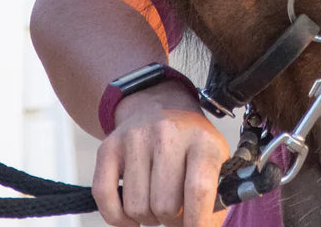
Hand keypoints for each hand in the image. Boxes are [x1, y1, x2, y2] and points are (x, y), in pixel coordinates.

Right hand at [92, 83, 229, 226]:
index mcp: (202, 140)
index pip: (199, 190)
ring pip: (137, 207)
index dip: (197, 222)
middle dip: (170, 219)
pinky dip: (117, 218)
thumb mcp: (215, 161)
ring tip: (156, 203)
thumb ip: (215, 197)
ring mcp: (136, 138)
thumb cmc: (190, 143)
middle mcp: (168, 134)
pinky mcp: (109, 146)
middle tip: (174, 210)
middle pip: (165, 206)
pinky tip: (130, 216)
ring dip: (147, 218)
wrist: (160, 104)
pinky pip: (105, 198)